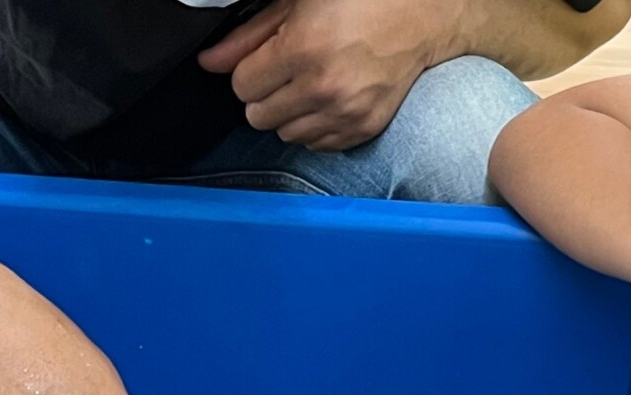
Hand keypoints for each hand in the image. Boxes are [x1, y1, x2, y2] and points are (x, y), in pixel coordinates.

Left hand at [200, 0, 456, 151]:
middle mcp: (322, 88)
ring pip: (285, 135)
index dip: (249, 70)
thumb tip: (209, 63)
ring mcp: (345, 114)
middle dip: (265, 93)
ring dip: (289, 112)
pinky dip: (315, 125)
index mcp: (302, 50)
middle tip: (288, 70)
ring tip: (310, 83)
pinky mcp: (363, 129)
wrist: (420, 17)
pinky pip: (316, 145)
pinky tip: (329, 98)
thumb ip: (249, 36)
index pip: (242, 87)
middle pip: (258, 116)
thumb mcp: (297, 2)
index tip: (268, 58)